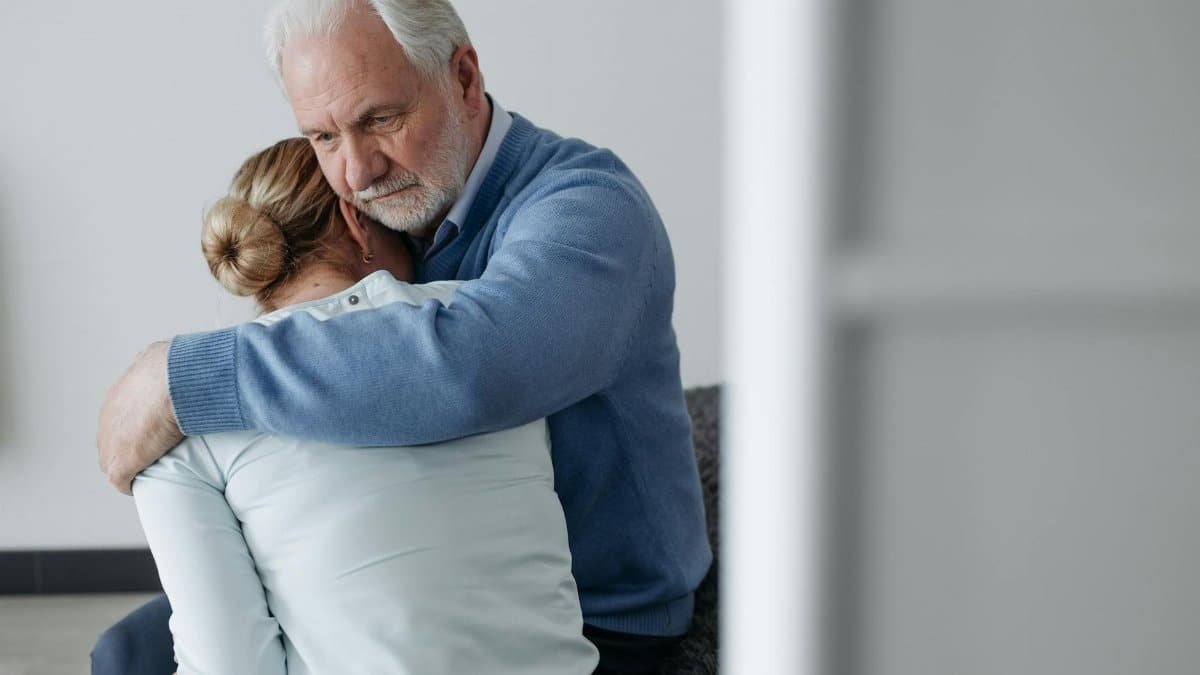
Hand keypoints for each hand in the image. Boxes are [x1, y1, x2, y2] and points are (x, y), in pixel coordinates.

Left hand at [97, 341, 182, 494]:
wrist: (174, 381)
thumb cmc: (178, 368)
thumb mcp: (169, 358)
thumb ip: (168, 364)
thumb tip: (183, 360)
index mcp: (120, 394)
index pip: (121, 417)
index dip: (136, 427)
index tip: (153, 433)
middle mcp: (109, 416)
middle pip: (112, 438)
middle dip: (128, 447)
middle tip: (150, 455)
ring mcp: (111, 440)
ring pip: (112, 460)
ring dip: (128, 466)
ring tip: (147, 473)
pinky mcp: (120, 462)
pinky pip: (120, 480)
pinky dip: (130, 483)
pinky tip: (141, 485)